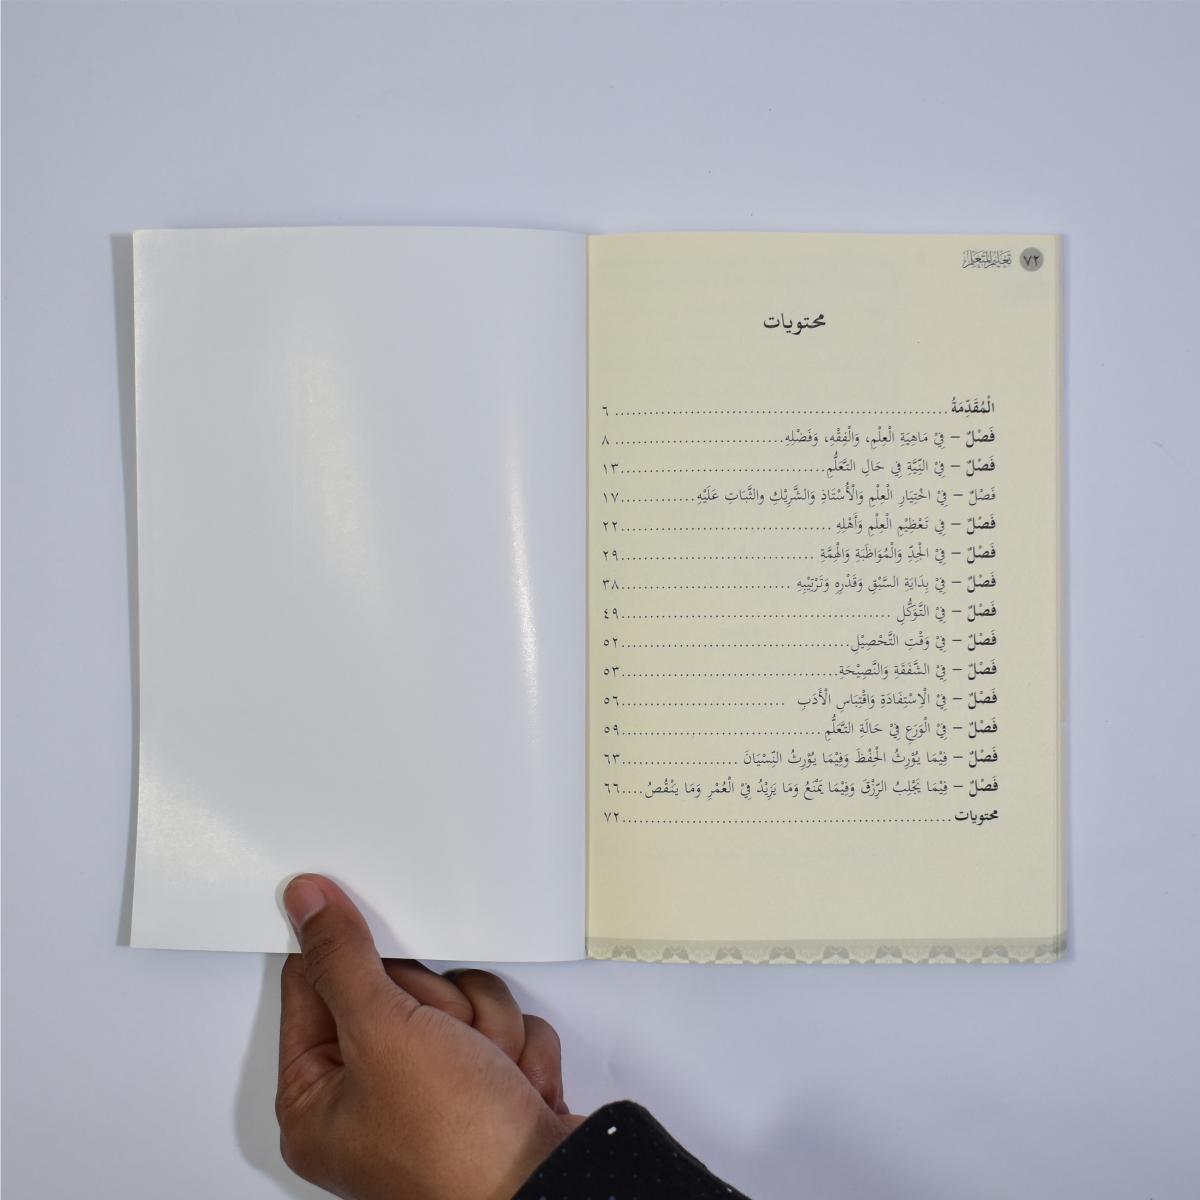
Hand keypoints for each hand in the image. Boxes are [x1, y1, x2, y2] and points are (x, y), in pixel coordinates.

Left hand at [276, 874, 582, 1199]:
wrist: (551, 1190)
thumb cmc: (456, 1151)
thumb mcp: (383, 1035)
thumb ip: (342, 960)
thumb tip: (306, 905)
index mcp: (317, 1098)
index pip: (315, 984)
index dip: (355, 956)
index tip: (378, 936)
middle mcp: (369, 1098)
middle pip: (398, 984)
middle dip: (438, 1004)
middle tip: (442, 1039)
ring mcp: (432, 1093)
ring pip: (457, 997)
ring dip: (484, 1024)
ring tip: (485, 1070)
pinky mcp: (485, 1087)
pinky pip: (499, 1022)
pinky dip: (516, 1048)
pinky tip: (512, 1085)